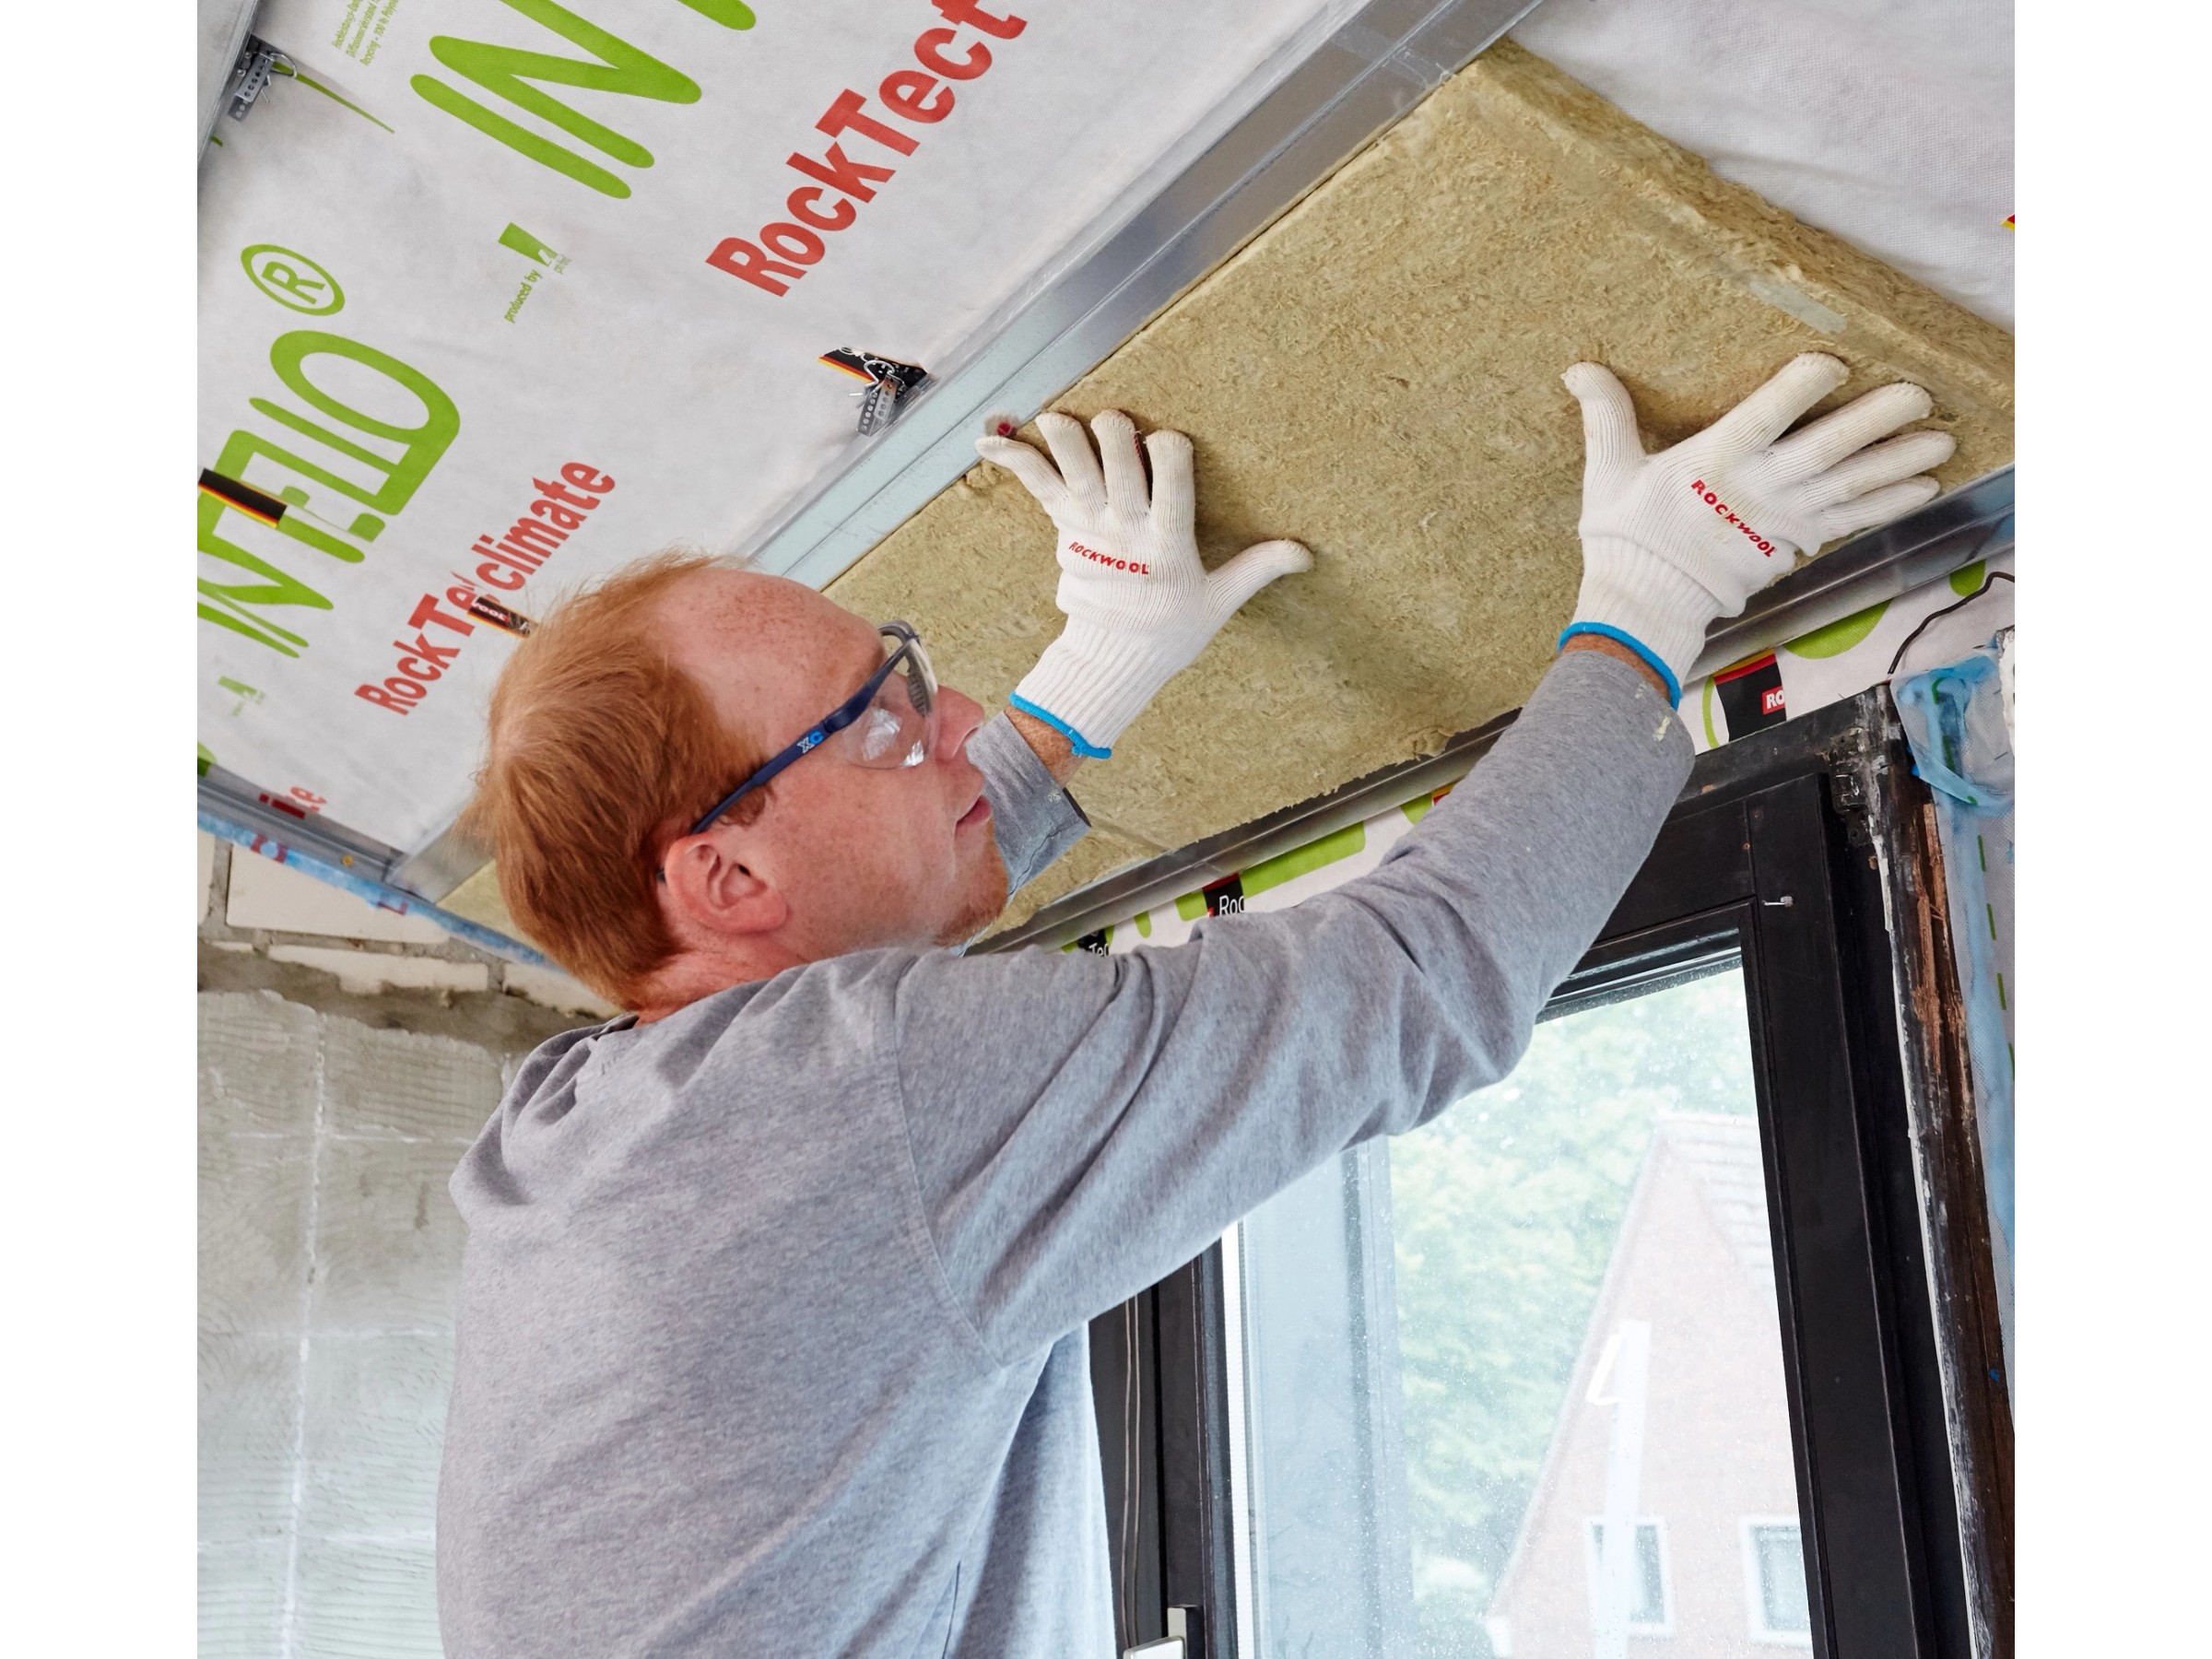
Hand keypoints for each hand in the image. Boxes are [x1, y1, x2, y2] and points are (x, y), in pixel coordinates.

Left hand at [977, 410, 1310, 756]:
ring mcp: (1088, 527)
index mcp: (1167, 543)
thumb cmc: (1171, 628)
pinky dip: (1011, 459)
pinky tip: (987, 436)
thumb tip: (1307, 552)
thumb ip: (1258, 567)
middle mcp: (1125, 529)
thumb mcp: (1220, 601)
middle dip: (1114, 433)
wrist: (1114, 659)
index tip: (1169, 441)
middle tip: (1115, 427)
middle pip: (1116, 460)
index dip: (1168, 450)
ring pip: (1072, 466)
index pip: (1171, 479)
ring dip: (1064, 437)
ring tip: (1055, 420)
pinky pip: (1036, 485)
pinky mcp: (1063, 528)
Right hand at [1560, 354, 1954, 699]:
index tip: (1833, 363)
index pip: (1763, 417)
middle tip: (1919, 394)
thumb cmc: (1626, 535)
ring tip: (1941, 439)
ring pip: (1849, 485)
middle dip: (1874, 422)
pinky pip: (1850, 519)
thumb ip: (1605, 416)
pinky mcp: (1794, 543)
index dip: (1800, 389)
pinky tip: (1925, 485)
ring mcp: (1782, 519)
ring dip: (1897, 462)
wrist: (1645, 604)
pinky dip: (1888, 503)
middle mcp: (1758, 488)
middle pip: (1825, 450)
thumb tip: (1577, 369)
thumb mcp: (1608, 472)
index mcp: (1713, 461)